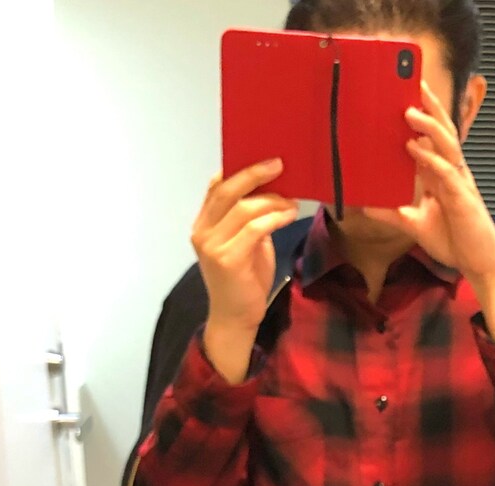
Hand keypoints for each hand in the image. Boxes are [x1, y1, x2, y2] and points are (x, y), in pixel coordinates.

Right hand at [191, 160, 298, 332]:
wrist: (237, 318)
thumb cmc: (245, 281)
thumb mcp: (246, 244)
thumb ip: (250, 220)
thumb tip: (271, 191)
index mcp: (203, 225)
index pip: (216, 187)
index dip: (237, 169)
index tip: (262, 158)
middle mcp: (202, 232)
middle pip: (226, 191)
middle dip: (253, 174)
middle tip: (278, 164)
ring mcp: (212, 246)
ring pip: (243, 208)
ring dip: (272, 200)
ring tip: (291, 200)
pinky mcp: (227, 259)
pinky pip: (254, 229)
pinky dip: (275, 218)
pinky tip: (289, 214)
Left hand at [362, 80, 494, 290]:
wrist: (480, 264)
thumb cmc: (456, 242)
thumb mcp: (415, 225)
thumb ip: (393, 214)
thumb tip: (366, 206)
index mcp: (443, 176)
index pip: (432, 139)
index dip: (423, 117)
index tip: (405, 95)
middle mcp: (453, 174)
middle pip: (443, 132)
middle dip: (429, 107)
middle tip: (413, 83)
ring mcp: (460, 184)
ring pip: (447, 145)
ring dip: (429, 126)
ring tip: (409, 110)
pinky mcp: (463, 199)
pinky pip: (447, 172)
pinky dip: (431, 159)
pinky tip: (416, 147)